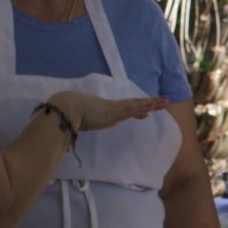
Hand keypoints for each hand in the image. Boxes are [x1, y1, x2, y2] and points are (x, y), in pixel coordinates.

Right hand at [50, 91, 167, 131]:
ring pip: (136, 105)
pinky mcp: (112, 112)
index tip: (146, 112)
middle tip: (163, 101)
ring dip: (151, 103)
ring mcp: (112, 109)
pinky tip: (152, 107)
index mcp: (102, 109)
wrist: (62, 109)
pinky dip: (143, 107)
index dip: (136, 110)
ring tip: (165, 101)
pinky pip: (131, 109)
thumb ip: (83, 124)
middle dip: (149, 103)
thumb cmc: (65, 114)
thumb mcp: (77, 121)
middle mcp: (110, 107)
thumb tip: (85, 127)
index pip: (123, 109)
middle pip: (133, 104)